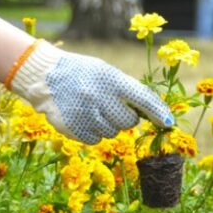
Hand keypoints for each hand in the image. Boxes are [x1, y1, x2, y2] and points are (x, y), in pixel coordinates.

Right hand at [10, 42, 174, 143]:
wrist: (43, 76)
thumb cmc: (83, 73)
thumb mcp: (106, 72)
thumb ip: (127, 90)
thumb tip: (153, 112)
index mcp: (111, 80)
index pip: (143, 99)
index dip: (158, 113)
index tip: (169, 123)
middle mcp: (99, 97)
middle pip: (128, 122)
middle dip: (125, 118)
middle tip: (112, 108)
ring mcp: (84, 113)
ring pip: (112, 133)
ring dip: (108, 125)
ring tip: (93, 110)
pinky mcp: (71, 127)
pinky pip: (94, 140)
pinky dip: (93, 133)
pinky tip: (83, 118)